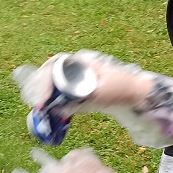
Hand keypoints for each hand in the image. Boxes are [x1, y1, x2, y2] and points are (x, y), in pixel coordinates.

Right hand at [13, 51, 153, 112]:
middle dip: (40, 86)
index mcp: (82, 62)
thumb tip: (58, 110)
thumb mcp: (100, 97)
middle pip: (51, 71)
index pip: (55, 65)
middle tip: (36, 104)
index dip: (44, 80)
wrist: (136, 93)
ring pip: (55, 80)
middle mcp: (77, 65)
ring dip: (45, 92)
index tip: (42, 98)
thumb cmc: (120, 90)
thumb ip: (79, 104)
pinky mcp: (80, 85)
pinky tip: (50, 108)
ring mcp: (78, 74)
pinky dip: (55, 97)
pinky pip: (62, 88)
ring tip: (39, 106)